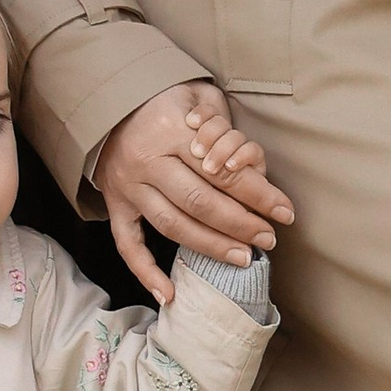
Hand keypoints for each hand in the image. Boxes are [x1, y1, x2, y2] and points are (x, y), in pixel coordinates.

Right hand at [92, 81, 294, 306]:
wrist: (106, 99)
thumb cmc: (163, 100)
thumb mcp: (195, 96)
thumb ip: (224, 124)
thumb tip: (252, 163)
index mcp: (170, 130)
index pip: (222, 170)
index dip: (257, 194)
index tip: (285, 212)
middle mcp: (147, 160)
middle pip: (200, 201)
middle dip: (240, 224)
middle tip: (268, 238)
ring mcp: (128, 186)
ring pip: (171, 225)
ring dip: (210, 246)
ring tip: (242, 257)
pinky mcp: (115, 204)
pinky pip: (127, 244)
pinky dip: (145, 272)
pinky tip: (169, 294)